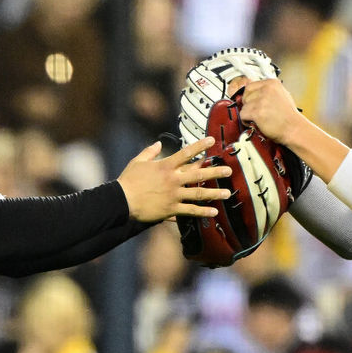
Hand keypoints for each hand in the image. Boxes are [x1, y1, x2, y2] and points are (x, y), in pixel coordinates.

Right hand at [117, 137, 231, 221]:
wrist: (122, 201)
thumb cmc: (128, 180)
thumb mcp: (138, 161)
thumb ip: (150, 151)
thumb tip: (159, 143)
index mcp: (165, 166)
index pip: (186, 153)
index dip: (200, 145)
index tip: (212, 140)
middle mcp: (173, 180)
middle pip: (198, 174)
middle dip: (215, 172)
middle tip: (229, 171)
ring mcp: (173, 195)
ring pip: (198, 193)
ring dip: (214, 193)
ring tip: (227, 193)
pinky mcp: (171, 209)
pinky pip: (190, 210)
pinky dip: (202, 211)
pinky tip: (214, 212)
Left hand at [238, 77, 304, 144]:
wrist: (294, 128)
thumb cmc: (288, 115)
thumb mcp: (281, 95)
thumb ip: (267, 91)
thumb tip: (252, 88)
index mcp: (272, 83)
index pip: (250, 86)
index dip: (250, 97)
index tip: (253, 103)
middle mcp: (266, 89)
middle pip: (246, 96)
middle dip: (248, 105)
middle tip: (257, 112)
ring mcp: (261, 100)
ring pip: (244, 106)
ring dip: (248, 114)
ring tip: (259, 119)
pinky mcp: (257, 112)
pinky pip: (243, 115)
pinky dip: (246, 121)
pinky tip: (255, 123)